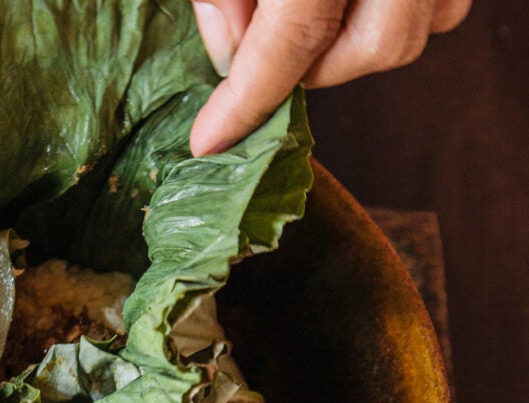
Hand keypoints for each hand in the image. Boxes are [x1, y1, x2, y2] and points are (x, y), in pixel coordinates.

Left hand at [189, 0, 471, 154]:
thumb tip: (227, 53)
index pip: (293, 40)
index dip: (246, 99)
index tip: (210, 142)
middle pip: (374, 48)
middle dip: (312, 67)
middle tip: (263, 53)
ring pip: (412, 33)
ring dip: (350, 46)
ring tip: (307, 16)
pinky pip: (439, 6)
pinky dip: (390, 18)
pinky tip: (350, 5)